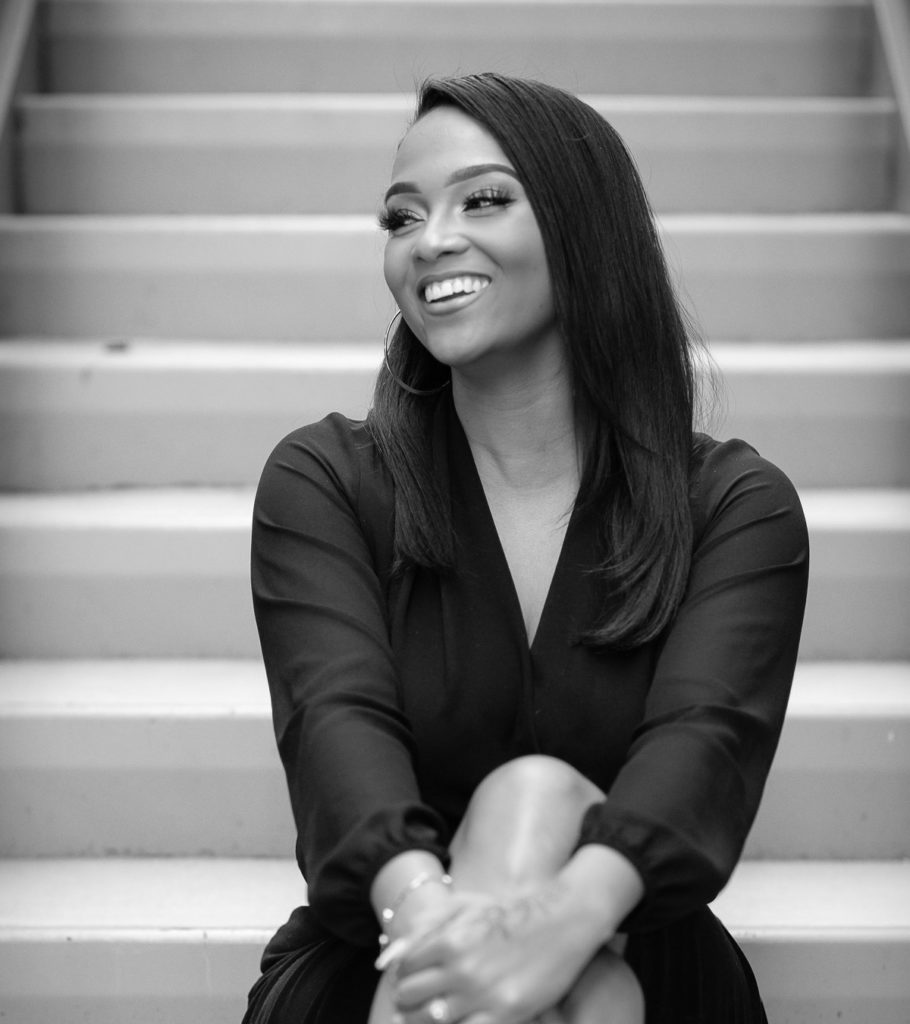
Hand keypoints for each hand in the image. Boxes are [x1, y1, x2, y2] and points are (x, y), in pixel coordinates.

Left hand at [388, 883, 598, 1023]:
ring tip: (435, 1011)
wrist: (560, 922)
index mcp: (448, 940)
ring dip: (425, 1018)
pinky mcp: (505, 1014)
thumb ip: (424, 929)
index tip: (413, 978)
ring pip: (431, 1020)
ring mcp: (482, 994)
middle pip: (410, 996)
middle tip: (418, 1000)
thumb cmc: (509, 914)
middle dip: (408, 999)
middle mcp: (461, 969)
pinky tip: (459, 1020)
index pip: (404, 969)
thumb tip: (387, 957)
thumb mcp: (465, 909)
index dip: (405, 975)